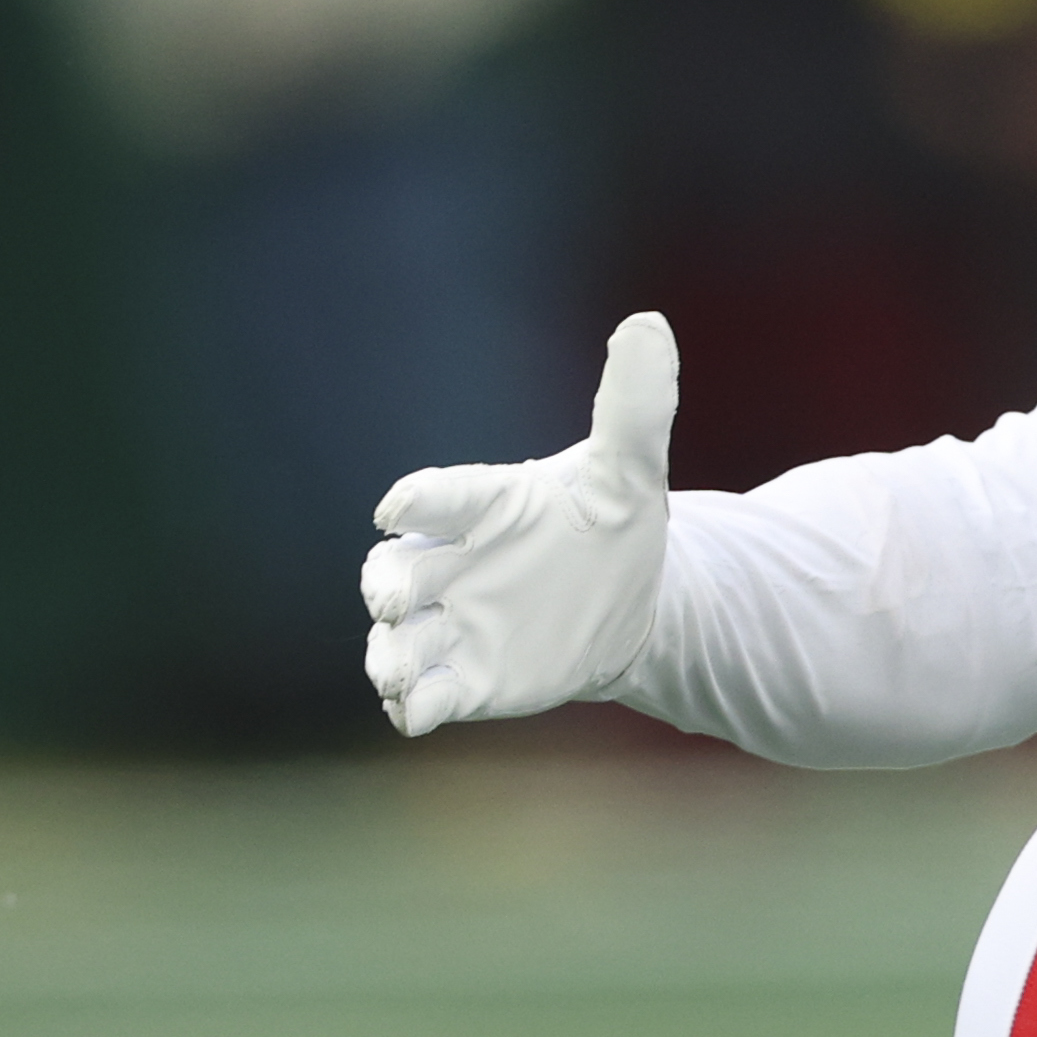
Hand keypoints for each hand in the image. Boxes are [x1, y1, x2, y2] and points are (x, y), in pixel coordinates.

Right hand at [362, 315, 678, 735]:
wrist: (632, 601)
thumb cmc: (611, 525)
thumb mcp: (631, 468)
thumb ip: (635, 406)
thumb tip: (649, 324)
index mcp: (485, 506)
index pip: (438, 497)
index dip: (417, 503)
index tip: (401, 508)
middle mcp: (451, 564)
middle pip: (394, 571)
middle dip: (388, 583)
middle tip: (397, 595)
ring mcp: (452, 624)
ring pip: (396, 641)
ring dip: (390, 655)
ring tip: (396, 670)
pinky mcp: (467, 679)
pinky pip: (426, 695)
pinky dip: (413, 705)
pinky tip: (416, 712)